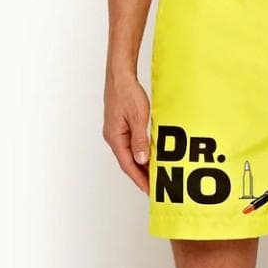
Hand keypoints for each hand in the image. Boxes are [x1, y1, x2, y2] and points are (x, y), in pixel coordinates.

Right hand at [103, 72, 150, 193]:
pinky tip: (149, 158)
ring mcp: (116, 133)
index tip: (150, 190)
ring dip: (140, 166)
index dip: (139, 180)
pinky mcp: (120, 127)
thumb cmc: (128, 93)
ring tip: (154, 177)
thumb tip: (141, 161)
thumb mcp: (138, 118)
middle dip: (141, 177)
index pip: (128, 165)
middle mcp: (113, 137)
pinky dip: (140, 154)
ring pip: (129, 155)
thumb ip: (140, 140)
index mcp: (115, 137)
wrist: (120, 76)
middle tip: (155, 188)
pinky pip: (130, 146)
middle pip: (128, 163)